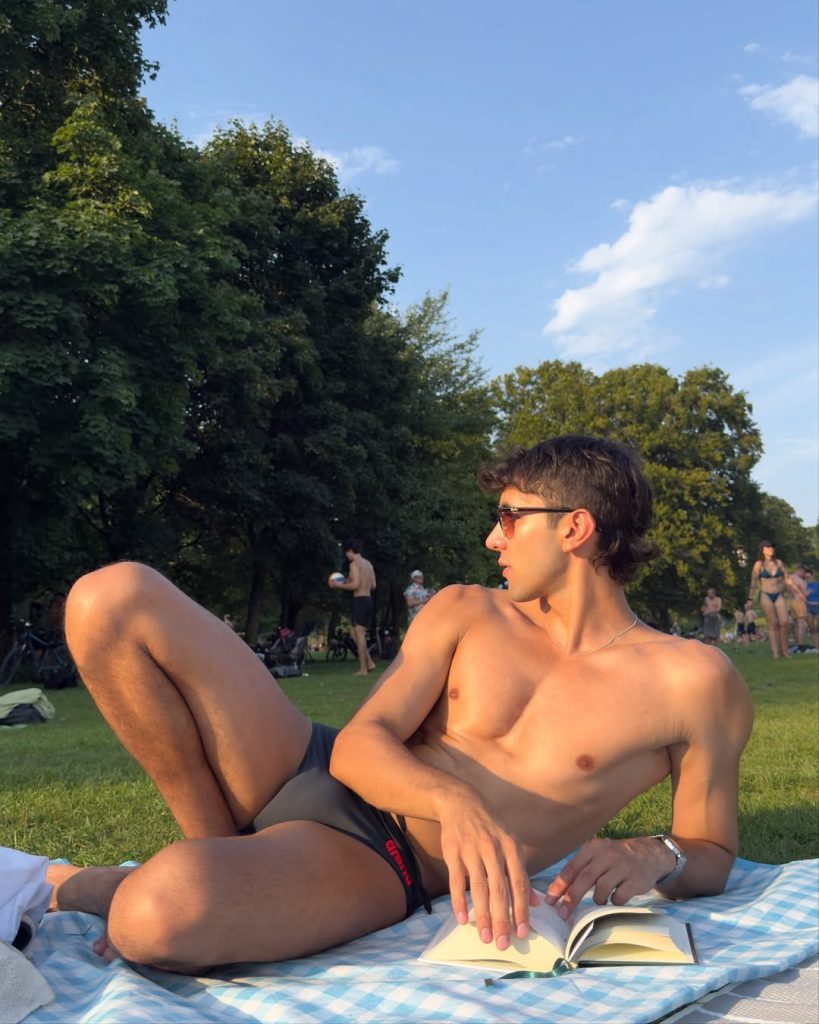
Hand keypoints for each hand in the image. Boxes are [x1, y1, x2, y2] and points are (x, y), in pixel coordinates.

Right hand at [438, 797, 537, 949]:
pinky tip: (462, 919)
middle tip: (503, 943)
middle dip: (502, 919)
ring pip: (478, 889)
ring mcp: (472, 851)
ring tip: (485, 937)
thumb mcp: (510, 844)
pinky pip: (456, 881)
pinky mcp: (453, 852)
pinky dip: (459, 902)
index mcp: (511, 848)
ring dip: (482, 915)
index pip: (519, 884)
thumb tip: (535, 902)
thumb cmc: (490, 828)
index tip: (523, 932)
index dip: (522, 909)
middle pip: (499, 890)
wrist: (462, 803)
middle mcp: (493, 849)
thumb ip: (521, 873)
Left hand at [544, 836, 671, 918]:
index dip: (560, 885)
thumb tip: (558, 889)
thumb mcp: (597, 854)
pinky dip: (614, 901)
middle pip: (584, 878)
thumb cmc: (615, 858)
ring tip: (599, 900)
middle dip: (571, 898)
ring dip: (596, 899)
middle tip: (562, 913)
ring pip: (601, 888)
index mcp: (593, 848)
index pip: (572, 867)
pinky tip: (615, 898)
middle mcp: (607, 854)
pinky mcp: (636, 879)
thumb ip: (580, 867)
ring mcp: (622, 866)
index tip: (550, 900)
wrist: (648, 854)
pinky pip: (619, 896)